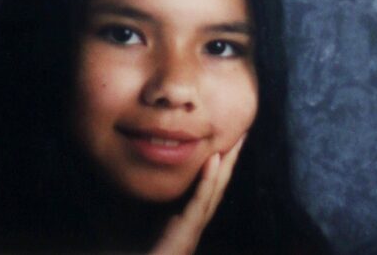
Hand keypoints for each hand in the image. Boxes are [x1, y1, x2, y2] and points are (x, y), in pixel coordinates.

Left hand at [149, 135, 246, 254]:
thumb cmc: (141, 253)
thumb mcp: (138, 226)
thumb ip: (142, 209)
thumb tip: (134, 182)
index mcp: (185, 222)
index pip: (206, 188)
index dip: (218, 165)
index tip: (226, 141)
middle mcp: (194, 224)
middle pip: (217, 185)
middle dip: (230, 159)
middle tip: (242, 133)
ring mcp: (193, 229)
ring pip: (214, 190)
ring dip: (226, 164)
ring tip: (236, 141)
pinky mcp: (186, 233)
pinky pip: (200, 202)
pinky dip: (208, 180)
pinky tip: (214, 160)